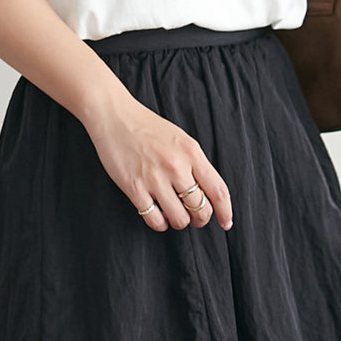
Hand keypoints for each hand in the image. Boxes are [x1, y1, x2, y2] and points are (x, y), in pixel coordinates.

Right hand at [86, 94, 232, 232]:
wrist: (115, 117)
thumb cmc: (148, 128)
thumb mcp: (181, 139)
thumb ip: (195, 164)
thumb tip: (207, 193)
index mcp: (192, 153)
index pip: (218, 191)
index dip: (225, 212)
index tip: (225, 223)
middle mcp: (176, 167)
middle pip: (200, 209)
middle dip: (200, 219)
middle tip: (194, 217)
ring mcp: (154, 179)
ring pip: (179, 219)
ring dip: (179, 222)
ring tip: (173, 215)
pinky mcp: (134, 188)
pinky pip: (154, 220)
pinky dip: (160, 224)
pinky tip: (158, 216)